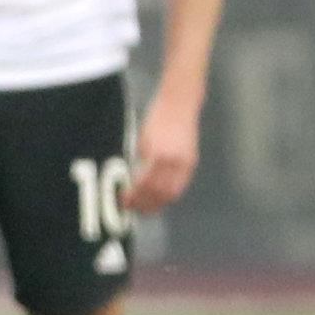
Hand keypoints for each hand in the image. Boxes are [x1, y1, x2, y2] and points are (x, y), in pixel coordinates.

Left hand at [128, 84, 202, 213]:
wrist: (179, 105)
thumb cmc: (155, 120)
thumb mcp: (141, 140)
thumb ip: (140, 161)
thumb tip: (132, 183)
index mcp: (158, 154)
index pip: (145, 184)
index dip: (134, 197)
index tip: (123, 202)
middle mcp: (175, 161)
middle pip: (161, 192)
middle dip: (146, 204)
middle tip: (132, 210)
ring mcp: (186, 162)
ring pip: (173, 192)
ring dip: (158, 203)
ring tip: (144, 209)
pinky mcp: (191, 162)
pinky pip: (181, 184)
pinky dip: (169, 194)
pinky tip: (159, 198)